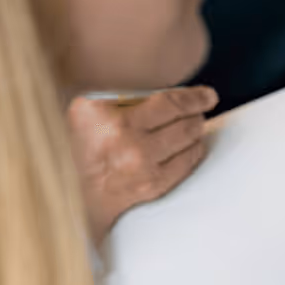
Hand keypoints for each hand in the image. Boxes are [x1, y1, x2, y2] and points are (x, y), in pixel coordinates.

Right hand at [67, 85, 216, 242]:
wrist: (77, 195)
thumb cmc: (85, 147)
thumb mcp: (87, 112)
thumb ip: (121, 96)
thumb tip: (171, 90)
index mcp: (100, 113)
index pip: (165, 100)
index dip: (193, 97)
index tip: (207, 95)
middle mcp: (120, 137)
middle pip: (183, 120)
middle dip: (196, 114)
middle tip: (199, 110)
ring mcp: (138, 163)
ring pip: (190, 138)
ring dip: (195, 131)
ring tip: (192, 126)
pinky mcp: (152, 184)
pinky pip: (188, 161)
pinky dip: (193, 151)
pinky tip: (188, 146)